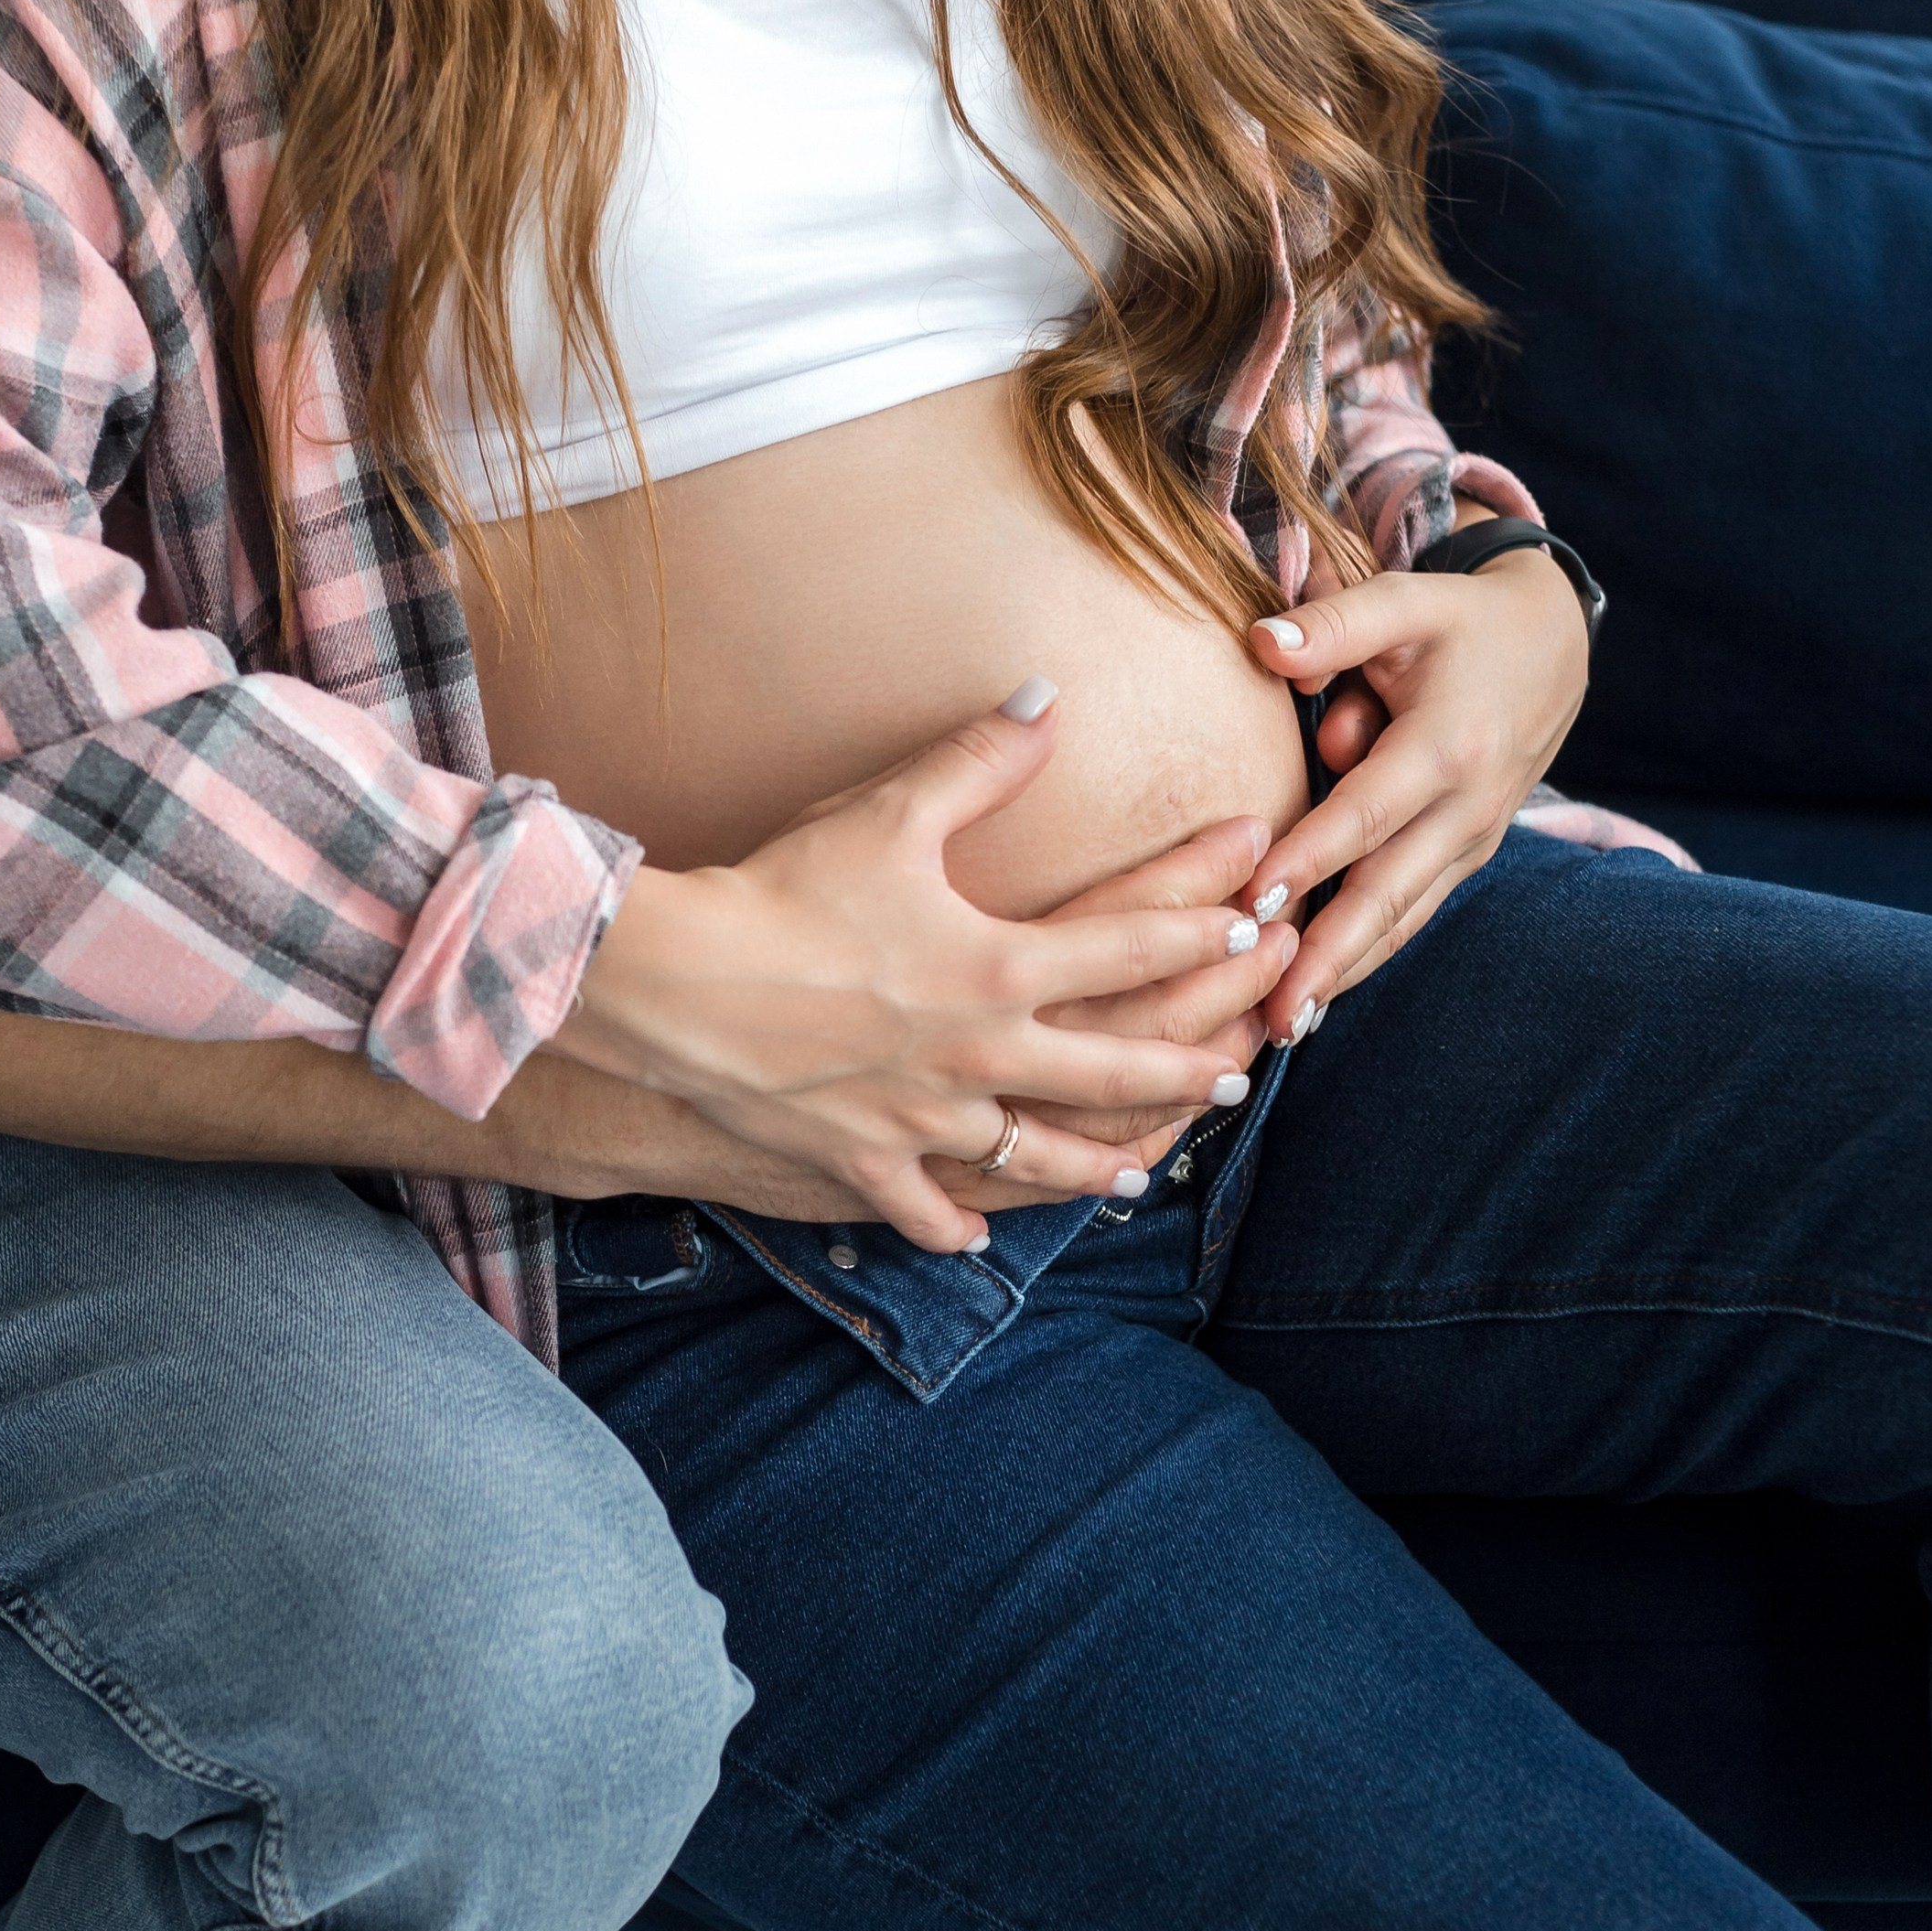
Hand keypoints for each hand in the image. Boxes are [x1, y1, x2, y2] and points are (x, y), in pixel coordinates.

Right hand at [553, 687, 1257, 1251]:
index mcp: (999, 966)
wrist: (678, 982)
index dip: (1202, 931)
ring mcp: (925, 1117)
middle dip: (1184, 1069)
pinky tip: (976, 1232)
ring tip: (1135, 1172)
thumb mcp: (887, 812)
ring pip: (1034, 1159)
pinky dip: (950, 1223)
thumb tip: (1048, 698)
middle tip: (1238, 1073)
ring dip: (1093, 1166)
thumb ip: (979, 759)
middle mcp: (981, 1055)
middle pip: (1112, 1070)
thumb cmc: (784, 889)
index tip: (1253, 926)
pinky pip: (920, 1207)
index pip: (1131, 947)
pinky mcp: (863, 1158)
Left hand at [1244, 544, 1589, 1040]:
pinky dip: (1370, 954)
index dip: (1310, 861)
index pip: (1365, 814)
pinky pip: (1414, 912)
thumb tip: (1262, 645)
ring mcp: (1473, 839)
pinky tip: (1322, 997)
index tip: (1254, 905)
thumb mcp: (1407, 600)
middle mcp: (1467, 807)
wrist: (1555, 644)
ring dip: (1346, 973)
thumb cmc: (1462, 621)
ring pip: (1403, 917)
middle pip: (1387, 892)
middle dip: (1329, 957)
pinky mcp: (1468, 855)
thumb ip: (1335, 625)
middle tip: (1273, 1013)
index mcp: (1449, 746)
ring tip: (1287, 1027)